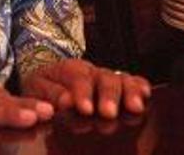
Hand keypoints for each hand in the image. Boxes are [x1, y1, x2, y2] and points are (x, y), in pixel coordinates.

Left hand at [21, 58, 150, 118]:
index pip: (78, 77)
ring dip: (129, 92)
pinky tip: (146, 94)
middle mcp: (92, 71)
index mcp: (69, 69)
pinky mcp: (117, 84)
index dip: (83, 92)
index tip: (86, 109)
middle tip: (109, 112)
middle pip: (104, 78)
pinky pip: (131, 81)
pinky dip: (139, 86)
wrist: (50, 79)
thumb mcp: (37, 88)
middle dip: (108, 95)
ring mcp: (106, 77)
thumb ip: (50, 94)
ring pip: (120, 79)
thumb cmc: (44, 87)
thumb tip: (66, 101)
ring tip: (135, 107)